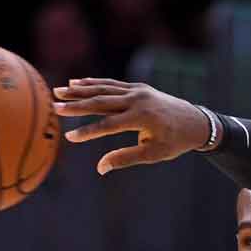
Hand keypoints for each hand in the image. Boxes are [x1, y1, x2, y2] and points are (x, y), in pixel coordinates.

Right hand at [51, 78, 210, 174]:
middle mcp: (138, 100)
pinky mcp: (137, 87)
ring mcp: (137, 91)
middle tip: (55, 108)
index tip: (69, 137)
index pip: (108, 125)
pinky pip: (112, 84)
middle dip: (77, 106)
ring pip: (104, 90)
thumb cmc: (174, 142)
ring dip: (80, 90)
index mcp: (142, 118)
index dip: (88, 132)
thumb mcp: (153, 154)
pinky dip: (94, 83)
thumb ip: (125, 159)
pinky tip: (76, 83)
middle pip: (101, 102)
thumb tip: (100, 167)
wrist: (195, 121)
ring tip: (58, 91)